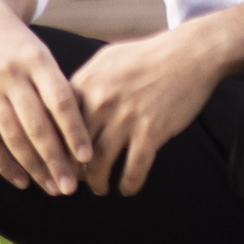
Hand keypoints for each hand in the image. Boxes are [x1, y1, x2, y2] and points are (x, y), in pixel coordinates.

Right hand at [0, 14, 107, 196]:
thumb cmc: (24, 47)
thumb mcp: (45, 57)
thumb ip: (60, 90)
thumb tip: (84, 138)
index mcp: (37, 60)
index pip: (59, 101)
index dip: (74, 132)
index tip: (88, 158)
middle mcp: (11, 75)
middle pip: (36, 125)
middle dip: (55, 160)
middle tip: (72, 188)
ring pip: (12, 137)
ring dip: (34, 167)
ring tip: (53, 188)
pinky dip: (4, 164)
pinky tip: (22, 181)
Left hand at [60, 25, 226, 197]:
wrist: (189, 54)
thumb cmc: (147, 56)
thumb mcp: (107, 59)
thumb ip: (85, 82)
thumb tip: (67, 104)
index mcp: (86, 83)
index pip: (58, 122)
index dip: (53, 146)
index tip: (54, 160)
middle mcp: (101, 101)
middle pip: (74, 146)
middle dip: (71, 170)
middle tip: (72, 182)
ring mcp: (126, 117)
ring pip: (100, 162)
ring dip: (97, 182)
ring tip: (98, 188)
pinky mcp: (151, 131)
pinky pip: (134, 167)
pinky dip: (129, 183)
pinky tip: (127, 189)